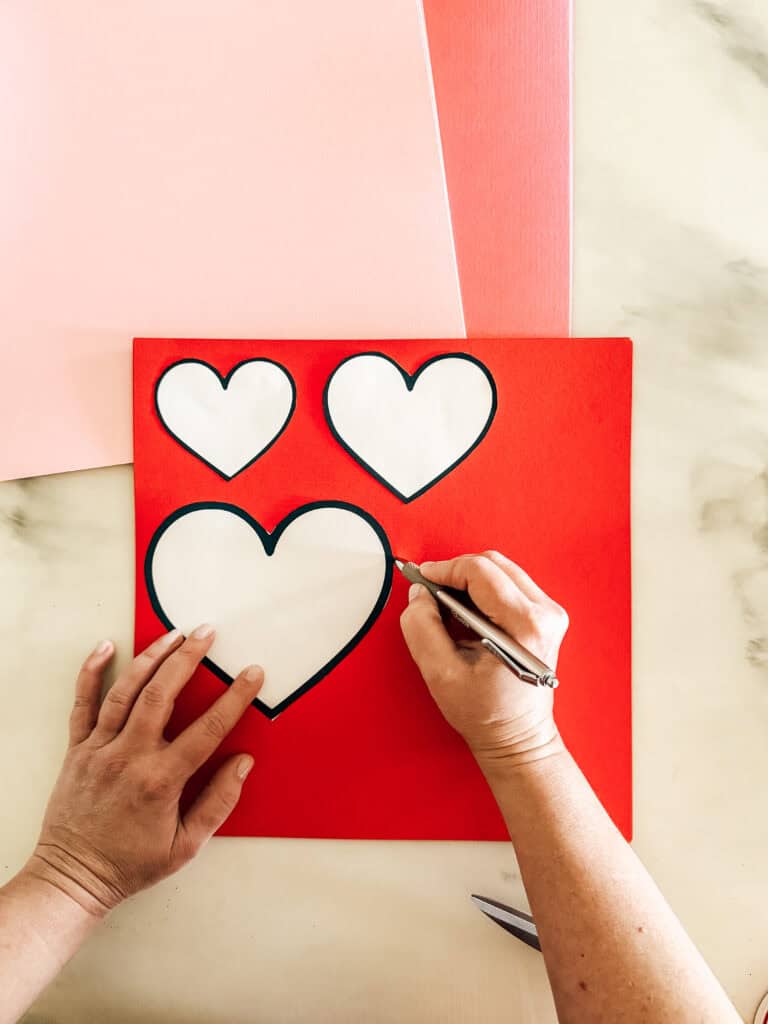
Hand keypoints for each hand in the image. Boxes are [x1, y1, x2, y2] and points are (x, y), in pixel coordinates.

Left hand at [24, 626, 261, 916]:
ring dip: (150, 657)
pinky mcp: (77, 749)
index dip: (235, 698)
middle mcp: (129, 757)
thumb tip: (243, 763)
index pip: (208, 728)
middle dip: (188, 658)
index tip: (252, 674)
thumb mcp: (186, 846)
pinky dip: (91, 672)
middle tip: (206, 633)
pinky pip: (82, 703)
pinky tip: (105, 647)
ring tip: (172, 634)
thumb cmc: (130, 865)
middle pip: (162, 694)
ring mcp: (99, 749)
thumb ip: (218, 802)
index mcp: (161, 781)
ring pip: (124, 691)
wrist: (73, 877)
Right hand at [399, 552, 568, 769]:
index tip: (422, 577)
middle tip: (431, 593)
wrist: (519, 737)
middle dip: (456, 572)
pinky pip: (510, 584)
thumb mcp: (441, 674)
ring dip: (469, 580)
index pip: (480, 571)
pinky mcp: (546, 616)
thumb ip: (422, 627)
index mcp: (525, 626)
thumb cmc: (487, 714)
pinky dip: (483, 590)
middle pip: (493, 564)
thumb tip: (420, 594)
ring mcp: (549, 613)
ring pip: (501, 570)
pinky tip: (468, 614)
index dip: (444, 569)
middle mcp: (545, 614)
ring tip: (448, 606)